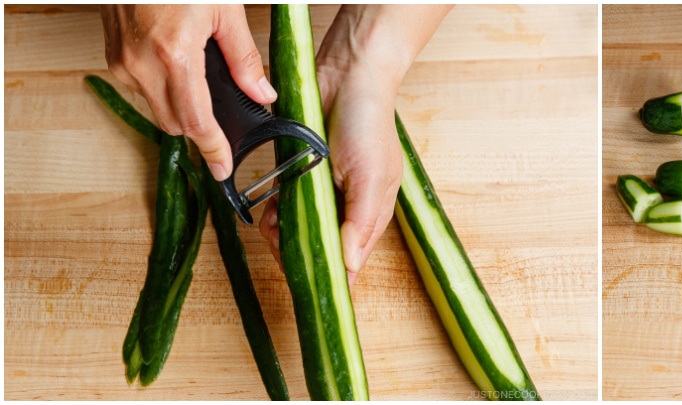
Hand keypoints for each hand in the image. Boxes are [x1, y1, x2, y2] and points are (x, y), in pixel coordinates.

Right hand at [99, 5, 275, 180]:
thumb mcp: (225, 12)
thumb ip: (245, 58)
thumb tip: (262, 94)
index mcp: (175, 55)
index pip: (196, 122)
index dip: (214, 150)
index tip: (224, 169)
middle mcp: (142, 65)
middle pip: (175, 124)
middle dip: (201, 129)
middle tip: (225, 126)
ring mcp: (122, 62)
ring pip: (157, 109)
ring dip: (181, 108)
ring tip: (202, 86)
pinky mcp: (112, 56)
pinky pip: (142, 89)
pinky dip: (163, 89)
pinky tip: (179, 68)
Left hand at [260, 5, 451, 285]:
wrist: (346, 74)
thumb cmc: (370, 123)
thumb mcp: (373, 176)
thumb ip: (362, 221)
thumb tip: (351, 265)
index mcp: (372, 213)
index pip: (353, 260)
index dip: (335, 279)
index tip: (314, 294)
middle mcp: (348, 207)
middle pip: (322, 249)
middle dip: (300, 254)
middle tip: (284, 245)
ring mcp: (323, 192)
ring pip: (299, 231)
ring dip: (283, 233)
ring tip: (275, 225)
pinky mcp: (301, 174)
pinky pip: (284, 205)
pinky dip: (275, 211)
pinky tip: (270, 209)